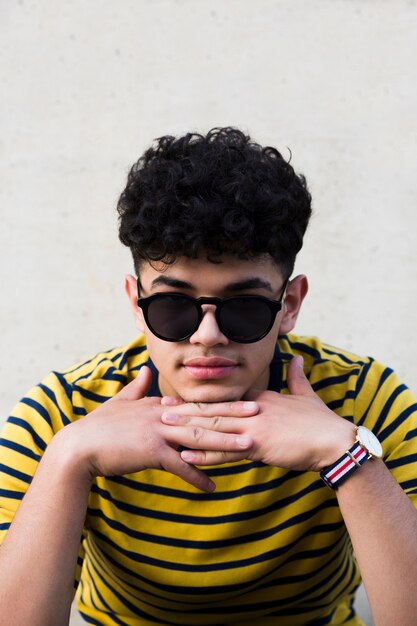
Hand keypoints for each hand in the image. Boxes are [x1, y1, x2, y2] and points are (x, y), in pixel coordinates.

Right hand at [55, 367, 257, 491]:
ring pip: (198, 437)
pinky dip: (197, 477)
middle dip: (233, 413)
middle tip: (260, 412)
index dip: (220, 402)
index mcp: (158, 405)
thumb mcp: (119, 403)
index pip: (195, 403)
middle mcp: (162, 415)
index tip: (241, 399)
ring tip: (249, 447)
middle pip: (204, 415)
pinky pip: (180, 466)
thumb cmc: (98, 427)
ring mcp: (157, 432)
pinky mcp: (151, 452)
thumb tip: (145, 370)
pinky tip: (212, 486)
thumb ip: (136, 388)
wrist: (79, 447)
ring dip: (225, 442)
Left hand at [161, 356, 353, 471]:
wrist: (335, 441)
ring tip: (164, 427)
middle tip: (160, 408)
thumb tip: (296, 359)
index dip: (202, 399)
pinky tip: (186, 455)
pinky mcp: (258, 445)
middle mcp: (253, 409)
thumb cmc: (322, 421)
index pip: (226, 398)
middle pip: (213, 409)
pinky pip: (225, 451)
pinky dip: (205, 454)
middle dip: (185, 409)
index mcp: (261, 398)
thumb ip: (297, 378)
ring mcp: (253, 427)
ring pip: (214, 427)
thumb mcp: (306, 395)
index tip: (184, 397)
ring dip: (187, 428)